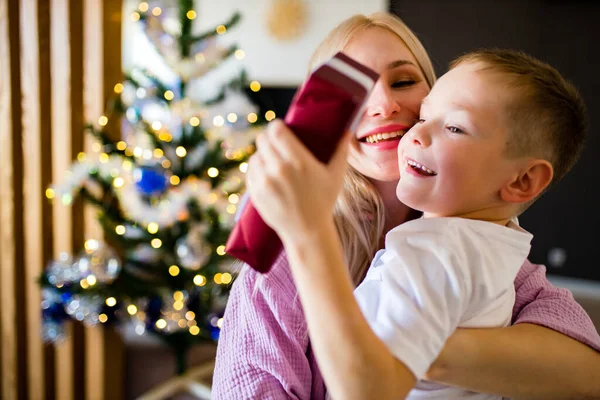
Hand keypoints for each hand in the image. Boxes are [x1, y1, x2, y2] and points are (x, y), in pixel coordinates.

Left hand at [247, 119, 349, 241]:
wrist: (307, 231)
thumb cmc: (324, 202)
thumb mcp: (336, 176)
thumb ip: (342, 151)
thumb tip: (347, 131)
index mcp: (298, 162)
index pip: (276, 130)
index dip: (277, 126)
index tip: (281, 129)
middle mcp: (279, 170)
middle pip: (262, 139)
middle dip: (269, 139)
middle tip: (275, 142)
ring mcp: (264, 182)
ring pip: (255, 156)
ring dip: (262, 155)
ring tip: (271, 160)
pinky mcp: (255, 193)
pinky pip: (250, 171)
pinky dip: (257, 170)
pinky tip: (266, 173)